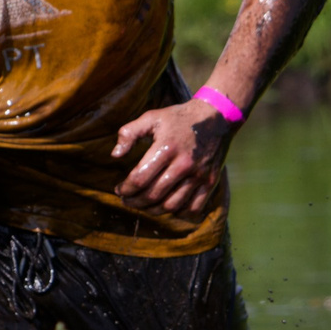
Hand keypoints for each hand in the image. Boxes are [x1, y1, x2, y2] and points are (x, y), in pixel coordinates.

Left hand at [112, 99, 234, 218]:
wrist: (215, 116)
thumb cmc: (178, 117)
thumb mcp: (151, 117)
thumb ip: (129, 133)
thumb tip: (115, 155)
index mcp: (166, 148)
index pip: (140, 178)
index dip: (126, 189)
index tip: (119, 190)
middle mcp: (183, 164)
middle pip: (153, 195)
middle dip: (135, 202)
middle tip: (127, 200)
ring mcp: (198, 175)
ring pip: (171, 205)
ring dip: (153, 210)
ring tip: (143, 205)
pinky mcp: (210, 181)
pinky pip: (193, 208)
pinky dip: (178, 213)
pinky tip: (168, 206)